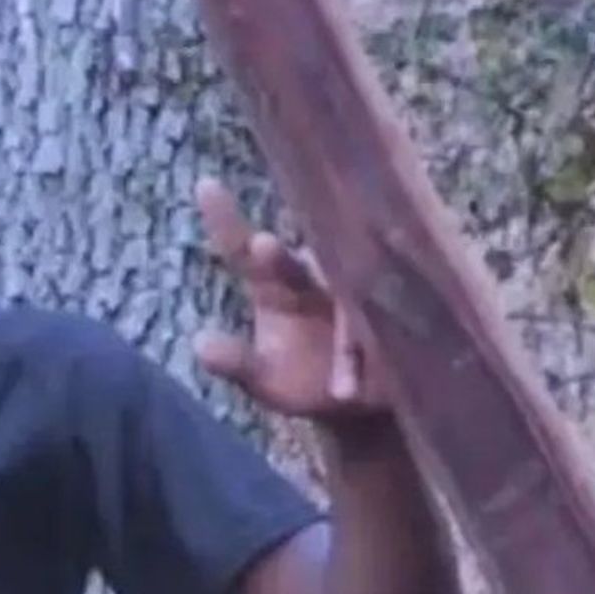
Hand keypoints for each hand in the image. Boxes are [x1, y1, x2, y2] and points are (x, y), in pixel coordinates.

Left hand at [193, 178, 385, 417]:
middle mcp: (317, 279)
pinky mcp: (394, 321)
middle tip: (263, 246)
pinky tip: (361, 370)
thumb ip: (236, 362)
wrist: (363, 408)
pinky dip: (373, 348)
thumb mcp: (266, 379)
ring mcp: (358, 297)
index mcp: (277, 285)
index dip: (226, 220)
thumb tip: (200, 346)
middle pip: (293, 264)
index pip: (244, 250)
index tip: (205, 185)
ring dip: (335, 303)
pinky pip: (386, 326)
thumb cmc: (305, 380)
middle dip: (279, 258)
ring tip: (320, 326)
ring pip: (344, 291)